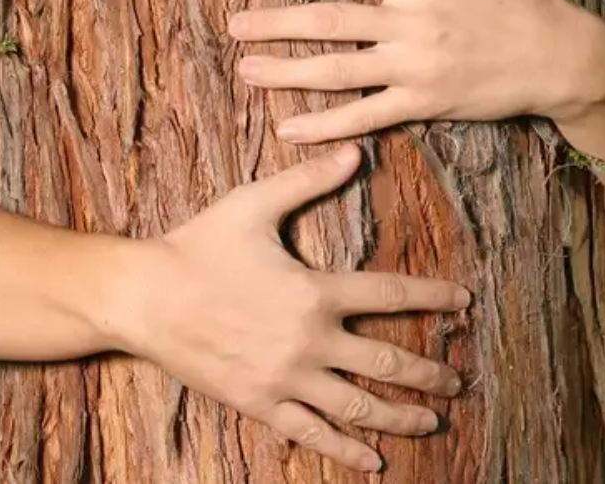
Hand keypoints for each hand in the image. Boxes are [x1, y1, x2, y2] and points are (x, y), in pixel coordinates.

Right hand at [114, 145, 469, 471]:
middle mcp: (308, 340)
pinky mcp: (259, 403)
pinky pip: (311, 433)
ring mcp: (285, 378)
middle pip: (386, 361)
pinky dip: (346, 450)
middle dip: (429, 372)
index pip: (389, 295)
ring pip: (357, 405)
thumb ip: (308, 180)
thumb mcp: (253, 204)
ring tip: (433, 421)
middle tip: (458, 379)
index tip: (463, 303)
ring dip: (401, 417)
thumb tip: (355, 151)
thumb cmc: (196, 246)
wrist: (140, 298)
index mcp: (314, 291)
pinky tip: (374, 462)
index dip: (432, 298)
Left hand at [229, 0, 603, 143]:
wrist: (563, 59)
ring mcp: (414, 68)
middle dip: (275, 22)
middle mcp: (410, 23)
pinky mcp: (424, 104)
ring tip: (246, 69)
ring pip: (337, 71)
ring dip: (286, 71)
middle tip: (233, 24)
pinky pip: (365, 117)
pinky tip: (288, 127)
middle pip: (328, 19)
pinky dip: (324, 125)